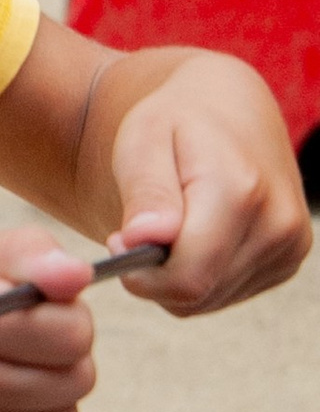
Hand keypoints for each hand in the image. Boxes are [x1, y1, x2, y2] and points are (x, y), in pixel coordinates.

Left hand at [98, 51, 309, 316]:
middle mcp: (278, 222)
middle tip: (144, 226)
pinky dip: (200, 274)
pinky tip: (198, 233)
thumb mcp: (143, 142)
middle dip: (156, 273)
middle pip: (195, 295)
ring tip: (173, 223)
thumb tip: (144, 239)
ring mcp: (290, 244)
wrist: (230, 110)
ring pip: (207, 300)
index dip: (141, 273)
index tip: (121, 238)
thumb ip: (146, 193)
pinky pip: (224, 294)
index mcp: (241, 191)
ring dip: (176, 274)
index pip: (186, 279)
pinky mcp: (289, 259)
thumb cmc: (177, 123)